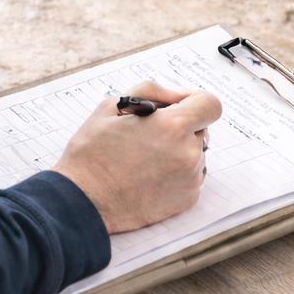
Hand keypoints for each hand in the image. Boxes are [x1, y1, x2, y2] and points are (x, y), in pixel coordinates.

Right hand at [52, 81, 221, 233]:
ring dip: (178, 152)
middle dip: (181, 128)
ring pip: (196, 154)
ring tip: (145, 160)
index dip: (195, 101)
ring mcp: (190, 179)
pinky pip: (191, 178)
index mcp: (173, 126)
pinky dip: (176, 174)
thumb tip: (177, 96)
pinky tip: (149, 177)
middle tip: (149, 136)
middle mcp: (188, 153)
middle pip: (201, 129)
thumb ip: (151, 92)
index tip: (179, 107)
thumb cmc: (92, 154)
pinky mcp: (186, 200)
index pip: (210, 105)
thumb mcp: (112, 107)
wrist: (82, 201)